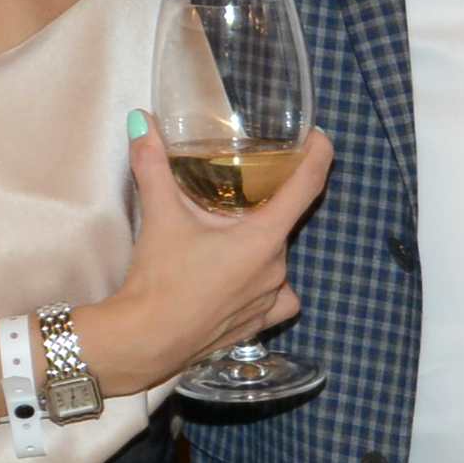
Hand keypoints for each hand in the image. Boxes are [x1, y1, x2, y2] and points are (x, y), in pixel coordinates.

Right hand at [87, 124, 333, 398]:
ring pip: (276, 257)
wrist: (145, 340)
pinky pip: (276, 296)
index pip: (307, 186)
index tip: (320, 137)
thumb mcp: (159, 216)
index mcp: (264, 237)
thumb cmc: (160, 278)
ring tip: (226, 236)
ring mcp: (270, 298)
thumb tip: (143, 122)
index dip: (319, 156)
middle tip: (238, 189)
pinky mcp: (258, 323)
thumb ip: (154, 165)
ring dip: (257, 243)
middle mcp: (277, 267)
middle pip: (283, 222)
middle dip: (264, 204)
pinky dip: (266, 284)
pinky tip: (244, 279)